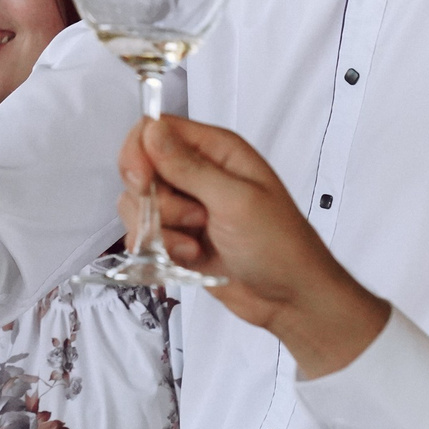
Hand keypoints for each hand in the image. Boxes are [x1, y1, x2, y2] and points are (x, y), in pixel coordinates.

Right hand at [120, 115, 390, 377]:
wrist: (290, 298)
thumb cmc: (279, 246)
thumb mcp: (235, 201)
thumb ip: (189, 166)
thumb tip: (152, 130)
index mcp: (217, 150)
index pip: (156, 129)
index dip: (139, 152)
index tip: (141, 182)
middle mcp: (198, 173)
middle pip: (140, 169)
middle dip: (154, 200)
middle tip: (190, 219)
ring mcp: (186, 206)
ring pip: (139, 205)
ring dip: (160, 230)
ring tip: (195, 243)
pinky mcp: (179, 236)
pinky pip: (144, 234)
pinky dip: (159, 250)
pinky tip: (189, 258)